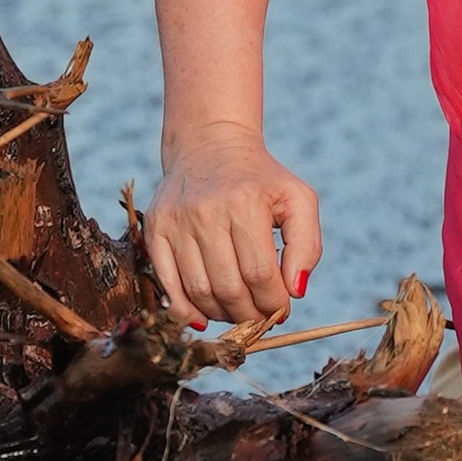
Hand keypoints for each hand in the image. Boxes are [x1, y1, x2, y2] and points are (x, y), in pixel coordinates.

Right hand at [144, 128, 321, 329]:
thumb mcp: (298, 200)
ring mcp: (176, 221)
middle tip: (260, 316)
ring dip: (222, 313)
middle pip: (229, 287)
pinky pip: (167, 283)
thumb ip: (307, 245)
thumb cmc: (261, 180)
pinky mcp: (154, 228)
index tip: (281, 309)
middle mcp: (206, 211)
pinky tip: (203, 315)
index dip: (273, 302)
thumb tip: (295, 291)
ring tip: (237, 310)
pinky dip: (184, 309)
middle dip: (250, 313)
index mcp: (245, 203)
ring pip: (199, 290)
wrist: (211, 144)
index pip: (260, 274)